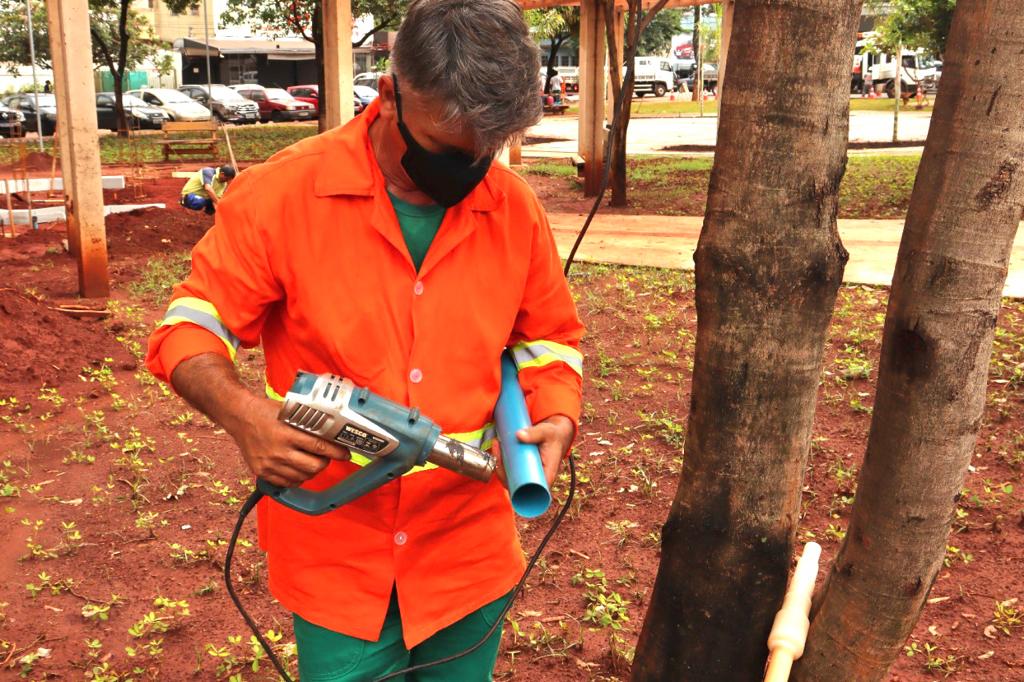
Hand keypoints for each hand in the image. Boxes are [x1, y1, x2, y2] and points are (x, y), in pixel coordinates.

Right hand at [227, 395, 349, 487]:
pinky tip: (299, 468)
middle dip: (325, 462)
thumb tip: (330, 431)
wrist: (240, 417)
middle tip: (327, 457)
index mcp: (287, 433)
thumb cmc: (265, 412)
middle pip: (314, 466)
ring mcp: (270, 464)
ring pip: (303, 476)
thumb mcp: (289, 412)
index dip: (336, 452)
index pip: (319, 446)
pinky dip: (298, 478)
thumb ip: (307, 423)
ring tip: (312, 461)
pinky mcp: (263, 472)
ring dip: (312, 470)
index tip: (345, 453)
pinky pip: (288, 482)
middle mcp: (279, 451)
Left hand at [496, 415, 574, 487]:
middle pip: (516, 486)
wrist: (555, 434)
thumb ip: (534, 433)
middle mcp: (537, 479)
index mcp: (546, 475)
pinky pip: (509, 471)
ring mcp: (529, 475)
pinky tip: (497, 449)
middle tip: (499, 452)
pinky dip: (501, 463)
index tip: (507, 474)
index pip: (531, 491)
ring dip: (500, 465)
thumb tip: (518, 435)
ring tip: (497, 446)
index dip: (517, 489)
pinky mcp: (523, 470)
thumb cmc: (553, 435)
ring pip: (510, 479)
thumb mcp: (547, 432)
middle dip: (503, 472)